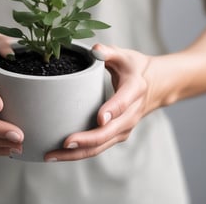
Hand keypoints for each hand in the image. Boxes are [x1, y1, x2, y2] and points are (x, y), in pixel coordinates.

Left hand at [44, 43, 153, 161]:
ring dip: (78, 153)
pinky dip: (80, 152)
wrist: (155, 86)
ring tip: (51, 155)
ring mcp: (124, 127)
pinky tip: (60, 154)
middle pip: (109, 132)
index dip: (113, 110)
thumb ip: (109, 52)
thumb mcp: (125, 56)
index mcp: (134, 90)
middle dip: (87, 140)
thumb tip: (95, 49)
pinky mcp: (116, 134)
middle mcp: (131, 114)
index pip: (124, 102)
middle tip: (64, 143)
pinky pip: (98, 146)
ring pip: (101, 145)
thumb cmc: (135, 68)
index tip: (99, 118)